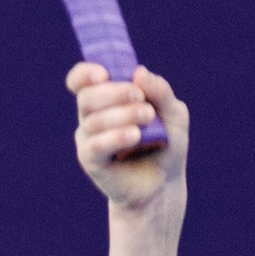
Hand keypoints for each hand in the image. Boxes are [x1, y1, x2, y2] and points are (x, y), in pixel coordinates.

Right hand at [68, 61, 186, 213]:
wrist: (165, 183)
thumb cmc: (167, 144)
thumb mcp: (174, 114)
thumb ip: (160, 91)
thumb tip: (139, 72)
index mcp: (106, 98)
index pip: (81, 80)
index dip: (86, 73)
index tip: (104, 74)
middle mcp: (91, 116)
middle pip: (87, 96)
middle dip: (115, 93)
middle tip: (141, 98)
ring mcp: (88, 139)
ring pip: (94, 120)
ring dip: (123, 114)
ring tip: (148, 118)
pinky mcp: (90, 160)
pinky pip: (96, 144)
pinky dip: (115, 136)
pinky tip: (134, 136)